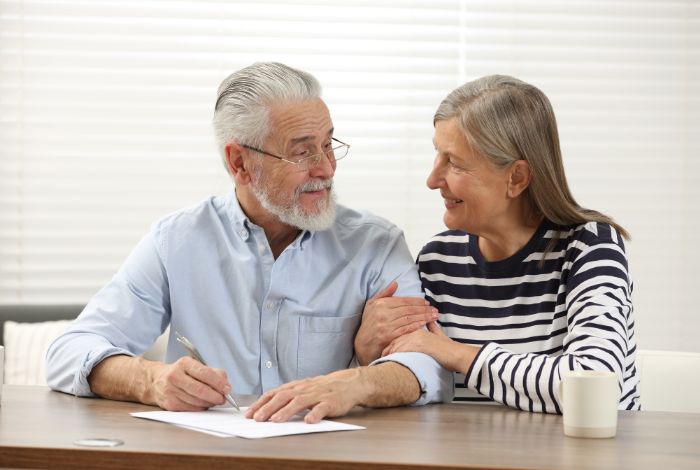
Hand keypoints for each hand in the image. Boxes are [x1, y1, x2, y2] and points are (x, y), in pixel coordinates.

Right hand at [148, 356, 231, 410]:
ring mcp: (171, 391)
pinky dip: (201, 407)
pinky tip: (203, 404)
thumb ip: (213, 373)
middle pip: (201, 390)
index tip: (227, 388)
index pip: (205, 373)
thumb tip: (226, 385)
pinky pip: (191, 409)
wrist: (156, 381)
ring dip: (210, 403)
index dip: (219, 383)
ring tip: (214, 400)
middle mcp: (175, 376)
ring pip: (197, 402)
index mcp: (184, 363)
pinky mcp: (170, 404)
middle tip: (223, 398)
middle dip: (216, 396)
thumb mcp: (195, 366)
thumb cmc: (181, 373)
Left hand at [245, 368, 367, 423]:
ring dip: (286, 411)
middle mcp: (304, 389)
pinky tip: (308, 421)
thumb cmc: (322, 389)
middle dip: (268, 408)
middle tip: (257, 419)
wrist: (348, 383)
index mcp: (295, 387)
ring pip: (299, 402)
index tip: (249, 414)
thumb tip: (266, 409)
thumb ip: (288, 397)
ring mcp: (317, 395)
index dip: (261, 403)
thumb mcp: (303, 390)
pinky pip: (321, 408)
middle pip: (283, 397)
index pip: (274, 393)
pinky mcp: (330, 402)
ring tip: (276, 420)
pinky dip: (314, 414)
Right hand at [354, 281, 437, 365]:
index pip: (403, 301)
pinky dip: (416, 326)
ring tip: (434, 317)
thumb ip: (384, 293)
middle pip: (408, 310)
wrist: (362, 342)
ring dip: (424, 317)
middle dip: (424, 309)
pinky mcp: (388, 336)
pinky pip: (406, 329)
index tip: (427, 303)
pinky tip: (424, 324)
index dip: (417, 301)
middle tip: (435, 310)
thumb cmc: (369, 322)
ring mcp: (386, 325)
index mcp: (381, 304)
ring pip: (409, 319)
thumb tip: (395, 283)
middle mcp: (383, 313)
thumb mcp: (372, 304)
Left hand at [382, 321, 476, 373]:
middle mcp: (414, 331)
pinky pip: (400, 349)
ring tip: (381, 361)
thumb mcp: (438, 335)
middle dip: (386, 348)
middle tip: (379, 357)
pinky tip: (388, 362)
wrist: (456, 354)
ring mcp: (415, 337)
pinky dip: (393, 356)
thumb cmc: (447, 349)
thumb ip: (432, 328)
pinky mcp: (416, 344)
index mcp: (417, 329)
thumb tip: (430, 322)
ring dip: (387, 353)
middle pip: (394, 339)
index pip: (398, 334)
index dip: (391, 343)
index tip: (385, 351)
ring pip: (395, 344)